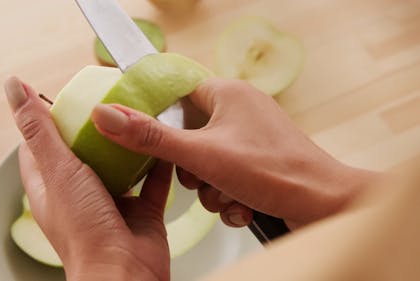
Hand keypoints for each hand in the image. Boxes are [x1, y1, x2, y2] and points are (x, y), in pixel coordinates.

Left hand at [4, 77, 171, 280]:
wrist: (123, 272)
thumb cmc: (83, 227)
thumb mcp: (57, 169)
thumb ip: (38, 128)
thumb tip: (13, 85)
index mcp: (52, 185)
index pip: (41, 145)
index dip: (48, 120)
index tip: (65, 96)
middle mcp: (81, 193)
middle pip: (85, 151)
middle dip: (96, 126)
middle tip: (111, 97)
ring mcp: (113, 202)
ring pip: (122, 165)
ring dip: (130, 143)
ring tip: (141, 112)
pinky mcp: (142, 210)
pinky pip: (153, 180)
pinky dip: (159, 162)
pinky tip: (167, 139)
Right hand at [90, 78, 377, 228]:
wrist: (324, 206)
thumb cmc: (272, 171)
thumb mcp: (200, 154)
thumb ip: (150, 136)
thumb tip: (105, 114)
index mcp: (227, 93)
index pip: (177, 97)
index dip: (164, 124)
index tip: (162, 147)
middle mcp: (240, 111)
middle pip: (188, 137)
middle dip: (191, 170)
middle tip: (204, 177)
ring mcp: (251, 137)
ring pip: (206, 163)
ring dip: (210, 189)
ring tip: (228, 195)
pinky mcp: (260, 161)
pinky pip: (226, 176)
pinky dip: (228, 196)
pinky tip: (242, 204)